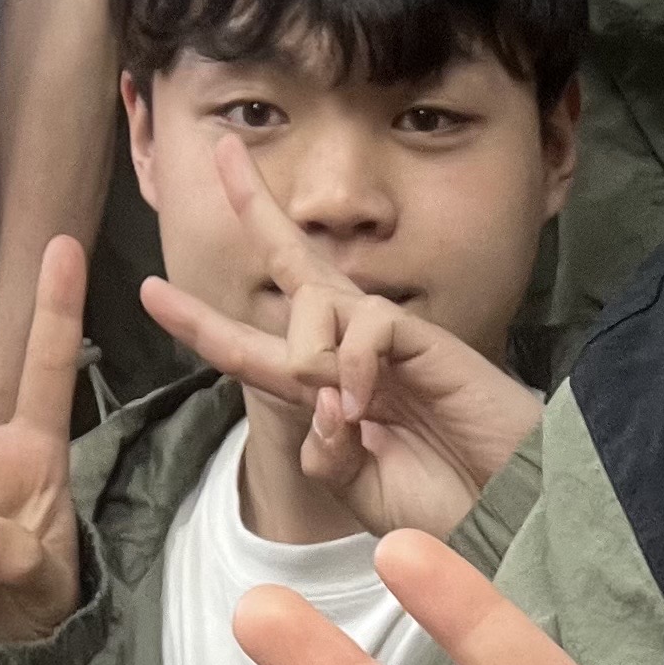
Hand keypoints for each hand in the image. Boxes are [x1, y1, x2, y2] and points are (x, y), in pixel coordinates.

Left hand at [141, 135, 539, 540]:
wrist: (513, 515)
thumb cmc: (446, 504)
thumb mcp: (361, 491)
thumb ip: (325, 452)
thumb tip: (312, 400)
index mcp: (328, 387)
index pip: (254, 343)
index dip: (201, 320)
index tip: (150, 291)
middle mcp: (353, 350)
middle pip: (293, 261)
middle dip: (253, 205)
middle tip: (219, 150)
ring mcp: (389, 341)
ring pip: (313, 301)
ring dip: (306, 357)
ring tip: (345, 414)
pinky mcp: (426, 338)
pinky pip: (365, 325)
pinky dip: (353, 367)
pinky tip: (367, 407)